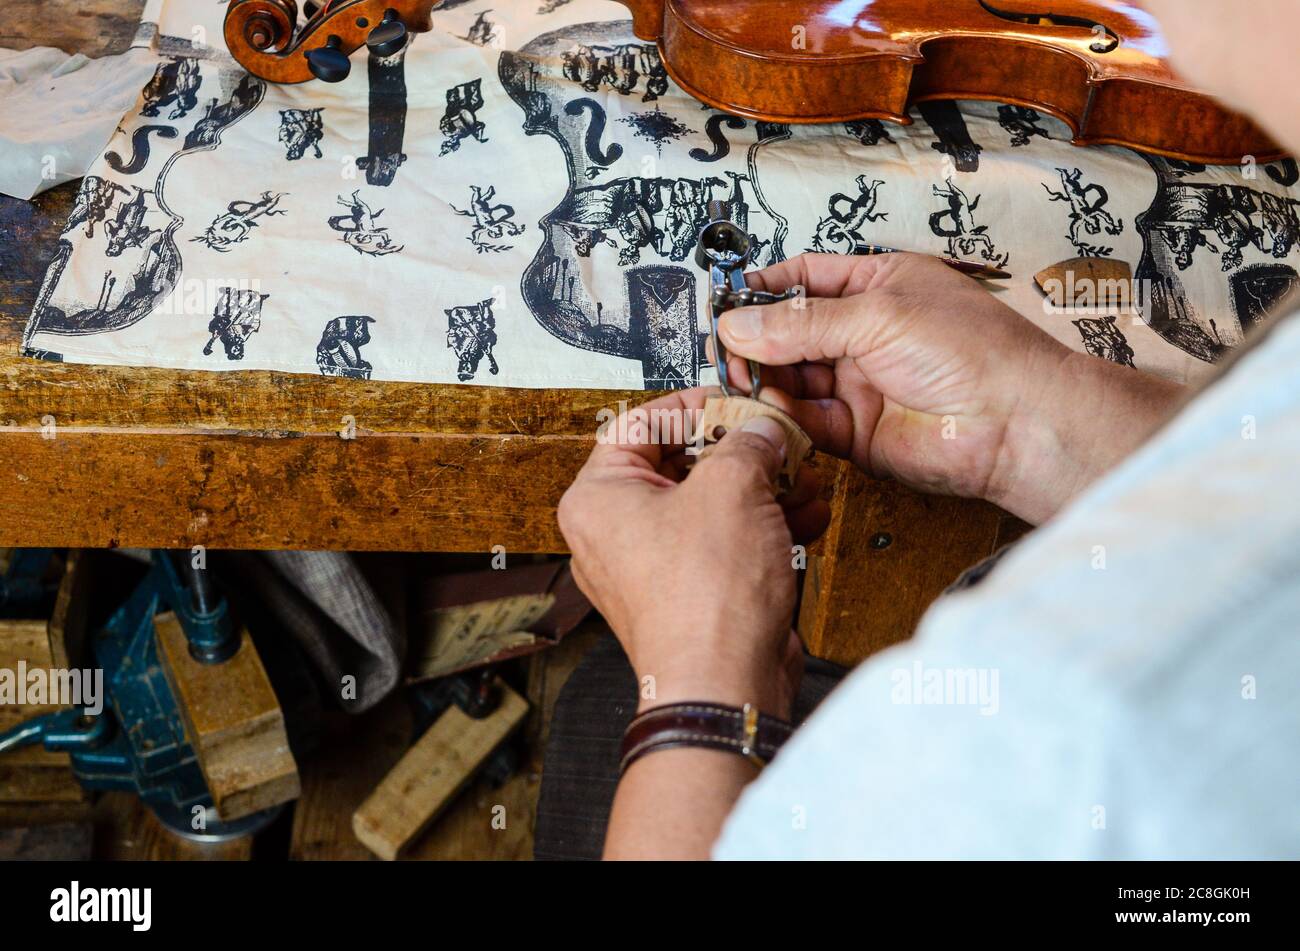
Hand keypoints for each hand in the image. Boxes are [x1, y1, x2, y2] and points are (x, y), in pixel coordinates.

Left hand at [557, 389, 829, 719]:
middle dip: (741, 452)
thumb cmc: (703, 600)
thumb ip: (747, 442)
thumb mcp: (732, 487)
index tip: (732, 398)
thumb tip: (760, 428)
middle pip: (680, 465)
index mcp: (598, 499)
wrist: (723, 683)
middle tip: (776, 437)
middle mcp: (613, 534)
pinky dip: (763, 527)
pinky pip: (723, 544)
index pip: (638, 424)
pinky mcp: (688, 595)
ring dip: (763, 488)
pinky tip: (805, 515)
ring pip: (709, 506)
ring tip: (802, 477)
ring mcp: (651, 569)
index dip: (691, 404)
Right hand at [716, 253, 1184, 523]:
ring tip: (742, 380)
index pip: (807, 279)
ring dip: (765, 380)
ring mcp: (859, 384)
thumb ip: (802, 323)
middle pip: (790, 333)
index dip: (765, 288)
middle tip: (728, 349)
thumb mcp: (877, 314)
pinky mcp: (855, 432)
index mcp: (878, 287)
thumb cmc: (974, 352)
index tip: (727, 300)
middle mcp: (865, 335)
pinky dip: (783, 417)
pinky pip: (805, 421)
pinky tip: (770, 408)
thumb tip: (741, 324)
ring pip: (792, 379)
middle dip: (757, 341)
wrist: (1012, 423)